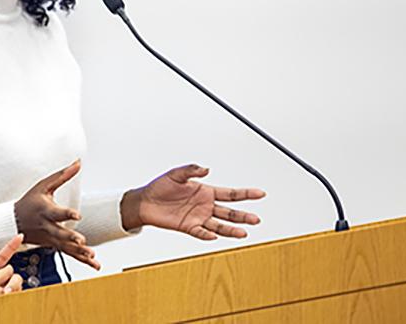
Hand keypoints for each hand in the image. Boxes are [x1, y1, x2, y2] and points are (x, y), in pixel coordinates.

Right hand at [14, 160, 99, 269]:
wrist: (14, 222)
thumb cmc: (30, 201)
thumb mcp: (44, 186)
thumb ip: (62, 175)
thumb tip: (78, 162)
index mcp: (45, 211)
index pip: (57, 213)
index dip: (67, 214)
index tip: (77, 215)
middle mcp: (47, 226)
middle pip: (60, 234)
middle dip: (71, 239)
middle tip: (81, 242)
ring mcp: (50, 238)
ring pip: (65, 247)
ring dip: (79, 253)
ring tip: (92, 257)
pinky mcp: (53, 245)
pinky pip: (68, 253)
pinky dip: (81, 260)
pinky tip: (94, 264)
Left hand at [121, 164, 264, 239]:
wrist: (145, 202)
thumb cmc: (160, 187)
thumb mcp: (175, 174)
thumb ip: (191, 170)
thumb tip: (206, 169)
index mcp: (206, 191)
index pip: (231, 194)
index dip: (246, 193)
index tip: (260, 193)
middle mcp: (205, 206)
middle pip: (230, 212)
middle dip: (243, 216)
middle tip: (256, 219)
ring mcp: (198, 218)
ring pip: (219, 225)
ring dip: (231, 230)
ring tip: (244, 233)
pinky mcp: (188, 227)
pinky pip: (200, 233)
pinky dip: (207, 235)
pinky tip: (214, 236)